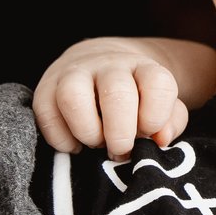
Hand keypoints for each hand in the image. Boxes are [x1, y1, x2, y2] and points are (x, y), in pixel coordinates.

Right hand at [31, 37, 196, 157]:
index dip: (155, 116)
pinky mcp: (45, 88)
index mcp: (143, 68)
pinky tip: (76, 144)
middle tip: (121, 150)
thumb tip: (160, 139)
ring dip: (87, 131)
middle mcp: (108, 65)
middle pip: (116, 93)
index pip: (158, 84)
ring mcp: (74, 73)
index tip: (148, 133)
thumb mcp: (161, 107)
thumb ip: (170, 123)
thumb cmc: (135, 99)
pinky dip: (61, 138)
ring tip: (95, 144)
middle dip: (120, 133)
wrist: (98, 64)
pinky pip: (47, 113)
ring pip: (73, 97)